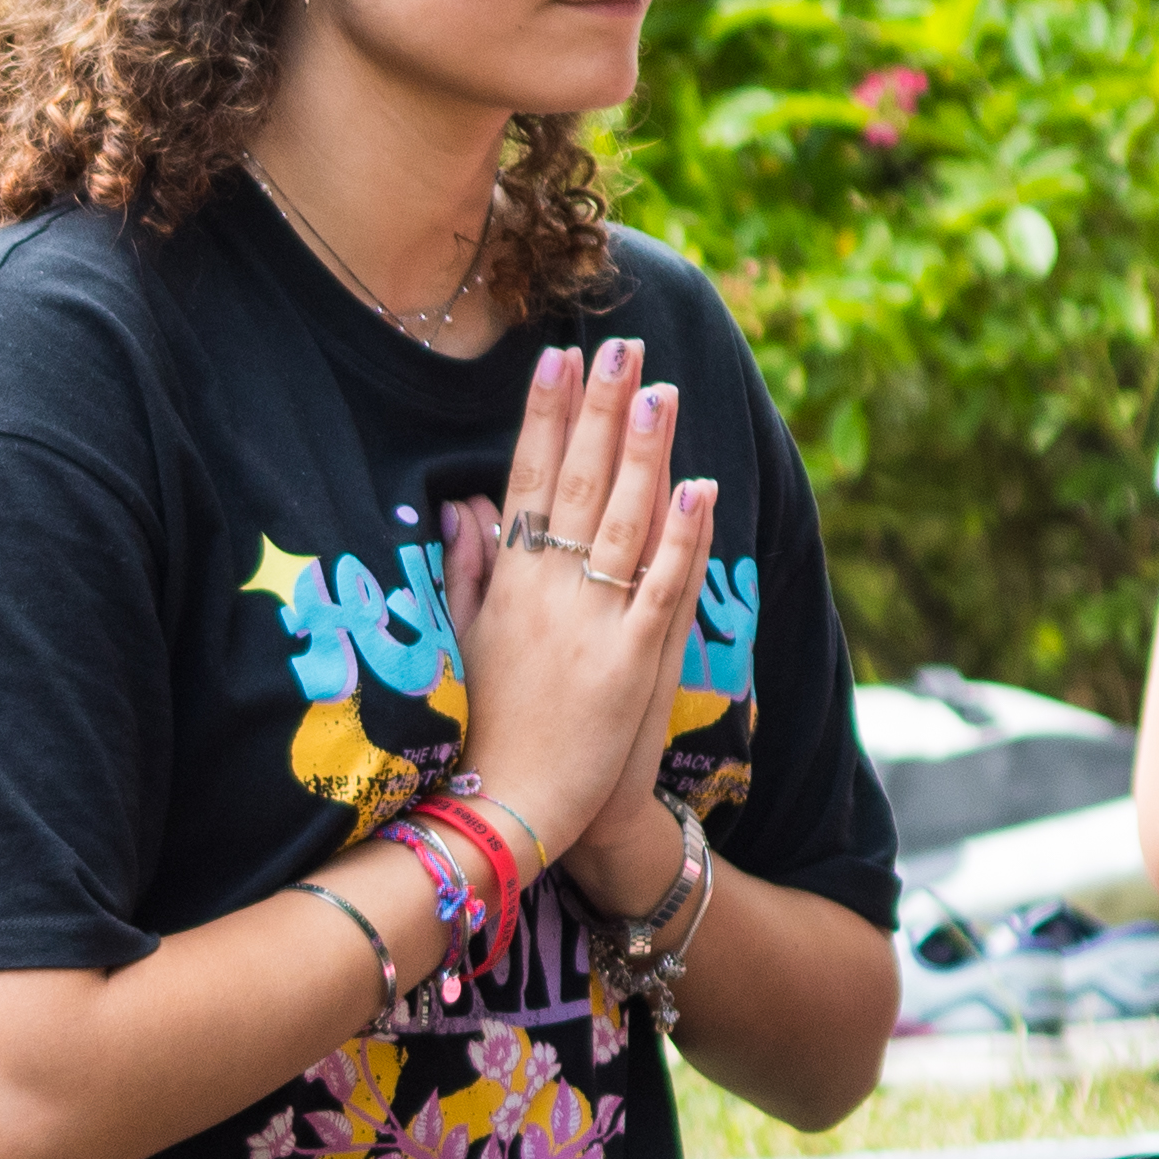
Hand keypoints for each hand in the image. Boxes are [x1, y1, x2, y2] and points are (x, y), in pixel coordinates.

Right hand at [445, 338, 718, 860]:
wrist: (505, 810)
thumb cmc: (483, 729)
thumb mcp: (458, 642)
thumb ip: (466, 571)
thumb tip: (466, 506)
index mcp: (506, 583)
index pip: (527, 479)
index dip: (545, 418)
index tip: (557, 361)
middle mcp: (546, 593)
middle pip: (578, 483)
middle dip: (602, 411)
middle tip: (623, 348)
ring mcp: (589, 624)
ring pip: (622, 520)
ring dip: (645, 453)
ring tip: (663, 391)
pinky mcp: (631, 662)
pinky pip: (660, 588)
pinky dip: (681, 538)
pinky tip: (699, 487)